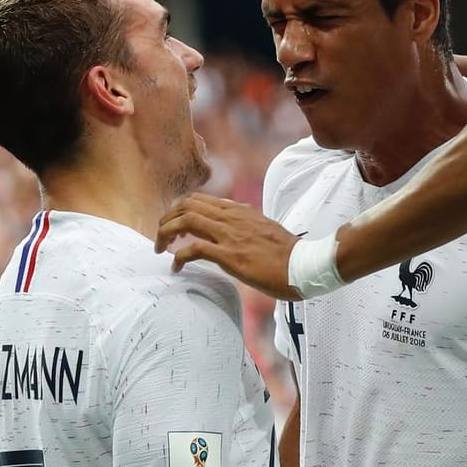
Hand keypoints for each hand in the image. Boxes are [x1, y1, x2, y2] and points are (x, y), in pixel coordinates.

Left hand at [156, 193, 302, 299]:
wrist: (305, 265)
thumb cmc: (288, 253)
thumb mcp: (265, 229)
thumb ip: (246, 224)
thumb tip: (235, 225)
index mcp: (239, 211)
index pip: (200, 199)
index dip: (180, 209)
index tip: (174, 225)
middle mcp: (232, 217)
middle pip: (186, 205)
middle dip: (167, 219)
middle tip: (161, 237)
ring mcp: (230, 235)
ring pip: (186, 220)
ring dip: (166, 233)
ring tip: (161, 248)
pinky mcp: (230, 255)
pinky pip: (194, 249)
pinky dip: (179, 257)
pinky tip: (176, 267)